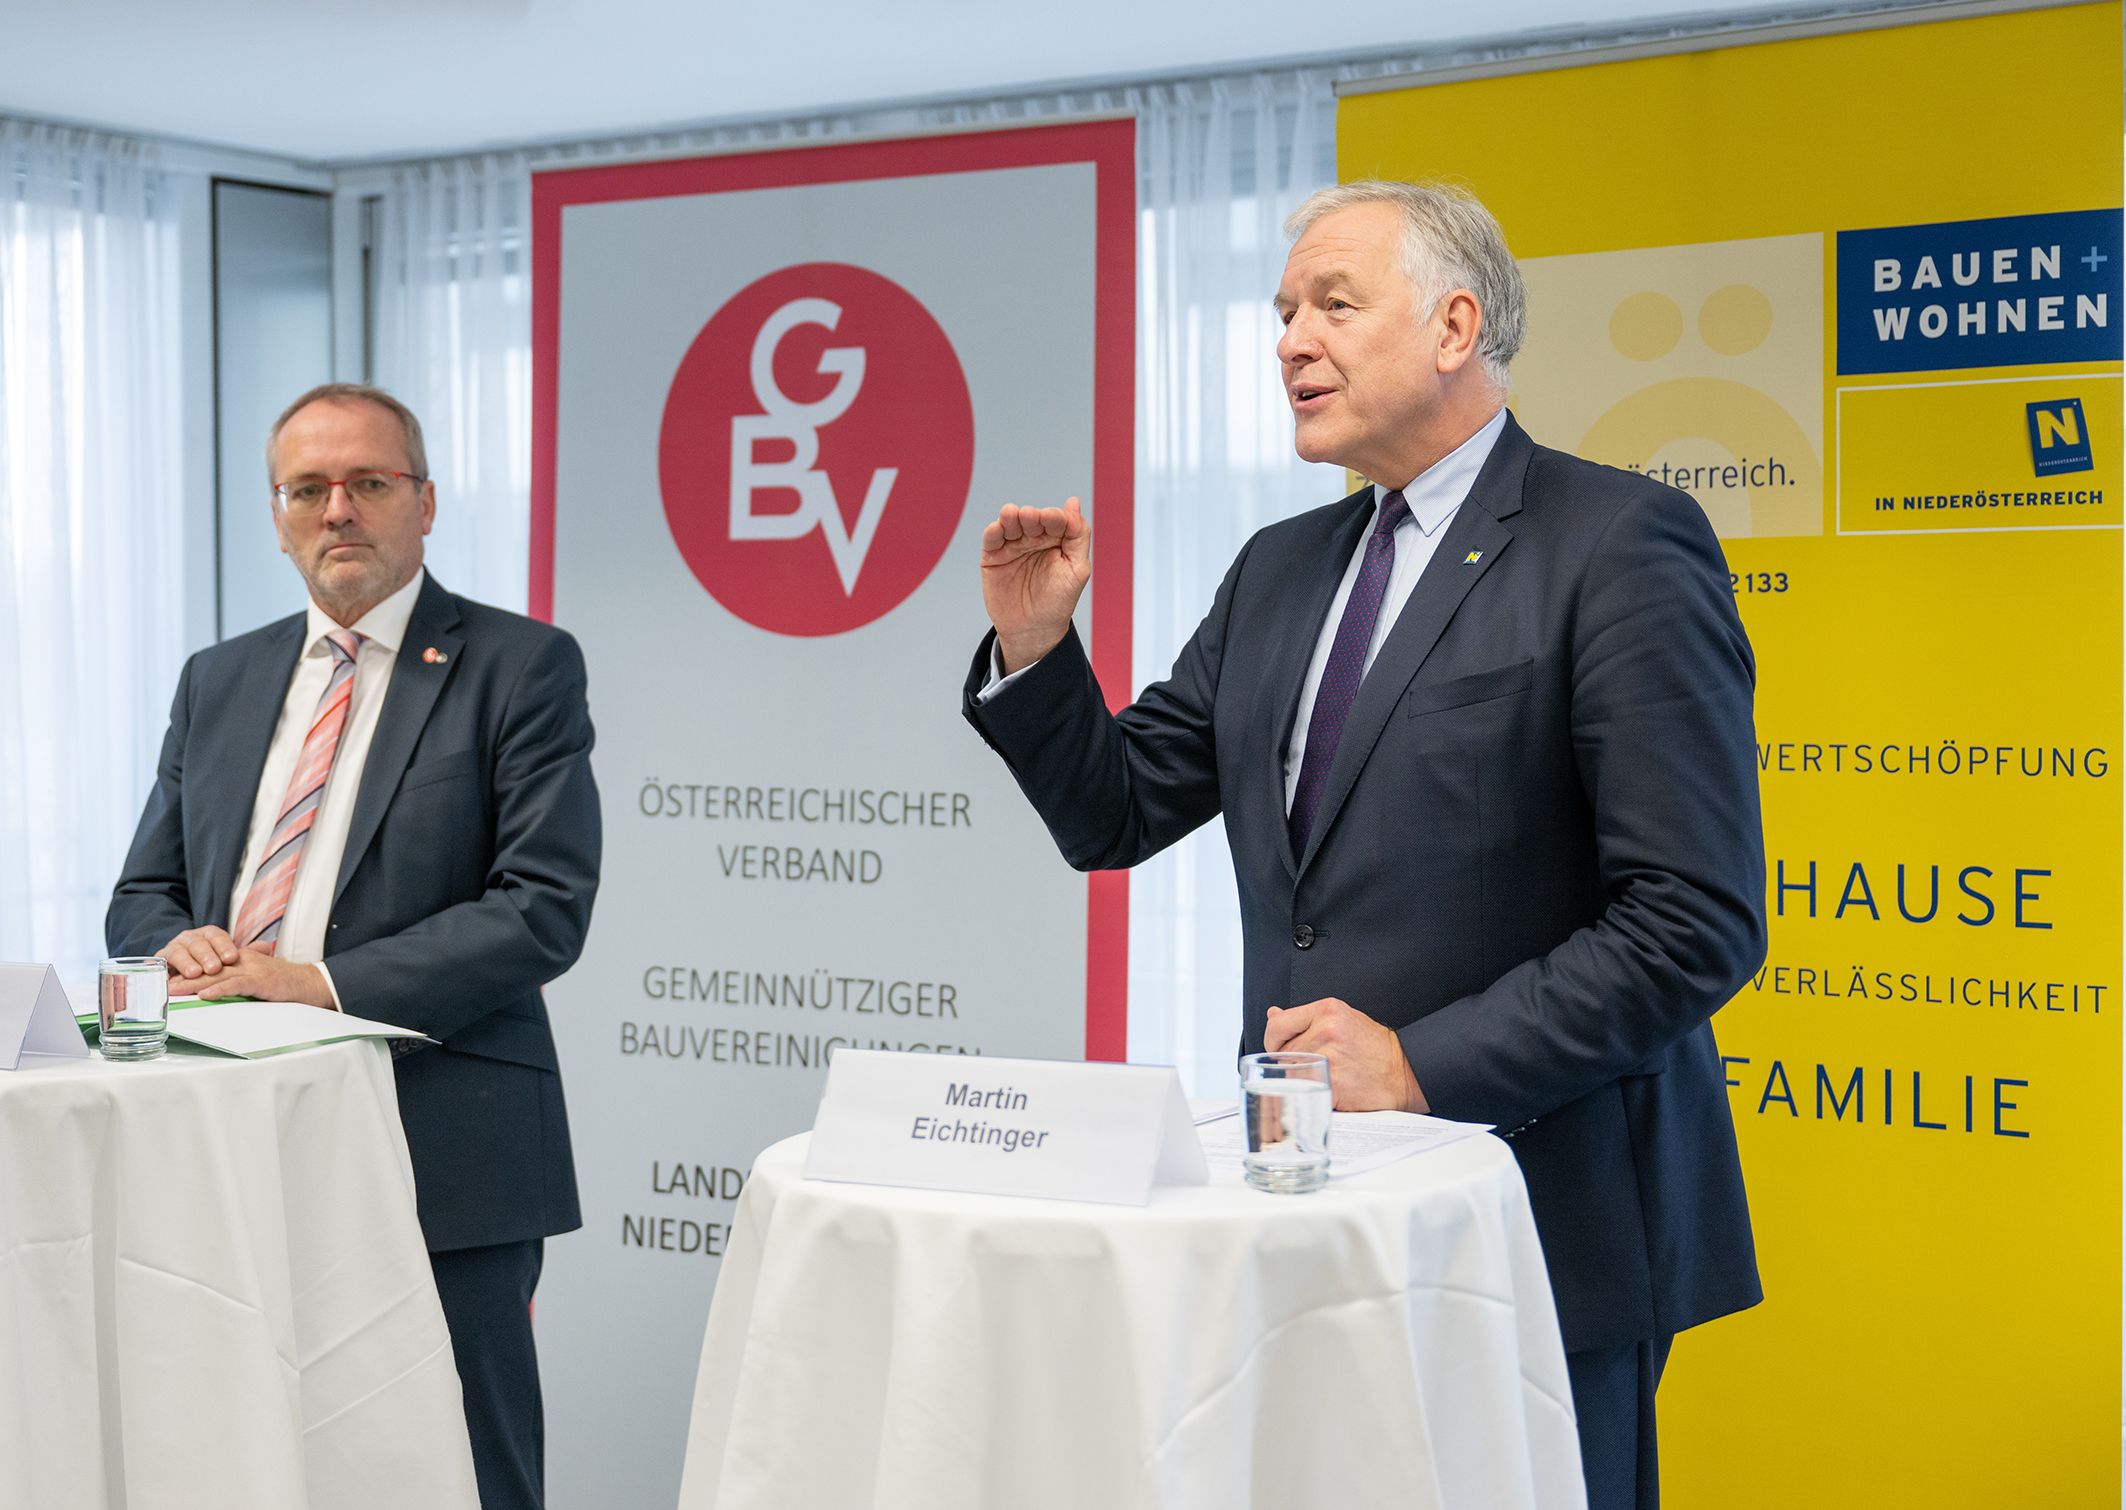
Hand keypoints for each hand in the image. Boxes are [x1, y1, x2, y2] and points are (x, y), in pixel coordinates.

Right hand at [156, 926, 240, 981]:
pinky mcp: (161, 961)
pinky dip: (167, 970)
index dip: (224, 946)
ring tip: (195, 973)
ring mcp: (174, 948)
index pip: (216, 936)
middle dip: (206, 955)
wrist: (184, 972)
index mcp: (208, 935)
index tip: (232, 958)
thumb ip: (248, 953)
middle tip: (214, 968)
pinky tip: (172, 979)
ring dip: (187, 962)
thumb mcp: (229, 959)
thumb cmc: (211, 965)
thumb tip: (267, 947)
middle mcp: (190, 938)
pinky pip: (163, 964)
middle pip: (198, 943)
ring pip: (179, 951)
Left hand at [172, 948, 335, 1009]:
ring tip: (175, 991)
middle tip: (163, 987)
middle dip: (184, 977)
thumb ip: (240, 981)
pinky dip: (220, 989)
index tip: (169, 982)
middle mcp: (244, 961)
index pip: (210, 965)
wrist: (313, 983)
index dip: (189, 973)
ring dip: (194, 984)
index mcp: (242, 960)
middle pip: (209, 969)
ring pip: (218, 975)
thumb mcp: (260, 979)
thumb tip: (219, 991)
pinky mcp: (262, 981)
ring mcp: (253, 970)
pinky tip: (205, 995)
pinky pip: (237, 984)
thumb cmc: (287, 985)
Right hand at [980, 498, 1090, 672]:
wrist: (1033, 629)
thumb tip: (1073, 502)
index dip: (1054, 516)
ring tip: (1012, 516)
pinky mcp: (993, 556)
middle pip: (1031, 517)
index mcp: (1057, 538)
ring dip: (1011, 516)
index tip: (1053, 518)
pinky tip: (998, 529)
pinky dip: (993, 531)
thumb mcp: (1077, 569)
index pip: (1056, 519)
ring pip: (1010, 523)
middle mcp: (1034, 538)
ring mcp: (1013, 545)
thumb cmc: (1059, 600)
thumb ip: (1078, 535)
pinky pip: (991, 539)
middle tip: (1032, 518)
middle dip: (1032, 516)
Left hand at [1263, 997, 1428, 1112]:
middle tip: (1314, 1066)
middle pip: (1282, 1053)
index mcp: (1326, 1011)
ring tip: (1326, 1076)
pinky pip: (1305, 1092)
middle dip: (1291, 1062)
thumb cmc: (1374, 1047)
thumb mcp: (1341, 1019)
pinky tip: (1331, 1089)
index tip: (1280, 1047)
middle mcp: (1325, 1031)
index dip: (1274, 1040)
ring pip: (1292, 1074)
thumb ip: (1305, 1019)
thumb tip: (1273, 1014)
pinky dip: (1313, 1094)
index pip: (1277, 1025)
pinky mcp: (1331, 1085)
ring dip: (1302, 1080)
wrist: (1404, 1071)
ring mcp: (1328, 1059)